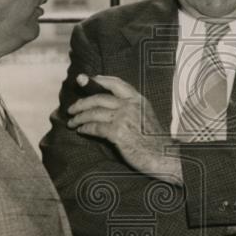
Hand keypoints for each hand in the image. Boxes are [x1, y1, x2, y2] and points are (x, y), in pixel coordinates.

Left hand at [66, 74, 182, 184]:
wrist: (164, 156)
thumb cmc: (154, 140)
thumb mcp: (145, 116)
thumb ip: (131, 108)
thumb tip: (109, 106)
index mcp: (138, 100)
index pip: (116, 83)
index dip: (99, 80)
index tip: (85, 79)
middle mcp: (131, 105)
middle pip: (99, 98)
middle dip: (82, 102)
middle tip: (71, 108)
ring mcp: (124, 118)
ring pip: (94, 112)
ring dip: (79, 117)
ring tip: (72, 122)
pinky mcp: (118, 133)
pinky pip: (95, 127)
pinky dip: (85, 128)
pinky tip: (80, 130)